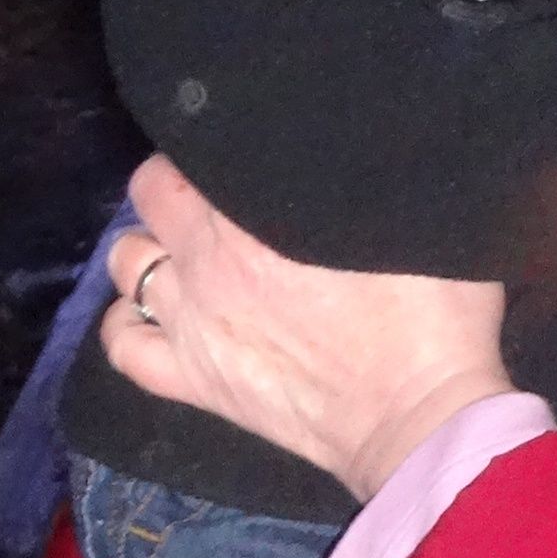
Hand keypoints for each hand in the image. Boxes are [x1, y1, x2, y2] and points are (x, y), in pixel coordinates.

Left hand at [102, 156, 513, 500]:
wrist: (419, 416)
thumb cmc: (433, 318)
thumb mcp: (422, 220)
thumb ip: (376, 179)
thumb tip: (371, 142)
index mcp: (255, 215)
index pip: (197, 151)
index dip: (215, 141)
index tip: (245, 147)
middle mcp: (206, 261)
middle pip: (151, 194)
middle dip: (173, 184)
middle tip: (215, 193)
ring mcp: (190, 325)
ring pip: (126, 264)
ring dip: (150, 249)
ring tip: (185, 252)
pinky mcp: (192, 382)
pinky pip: (123, 347)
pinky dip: (126, 324)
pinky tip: (150, 315)